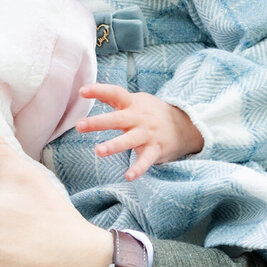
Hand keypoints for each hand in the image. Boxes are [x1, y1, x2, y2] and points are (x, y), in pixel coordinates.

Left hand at [77, 84, 203, 179]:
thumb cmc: (152, 113)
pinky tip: (128, 176)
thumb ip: (114, 98)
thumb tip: (85, 90)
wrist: (186, 126)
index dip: (99, 91)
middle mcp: (139, 118)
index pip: (115, 93)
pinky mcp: (155, 150)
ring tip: (99, 151)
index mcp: (132, 104)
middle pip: (117, 119)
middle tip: (79, 126)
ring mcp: (147, 134)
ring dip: (114, 145)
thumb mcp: (136, 101)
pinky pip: (146, 161)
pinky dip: (138, 169)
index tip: (82, 91)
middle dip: (98, 122)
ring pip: (129, 140)